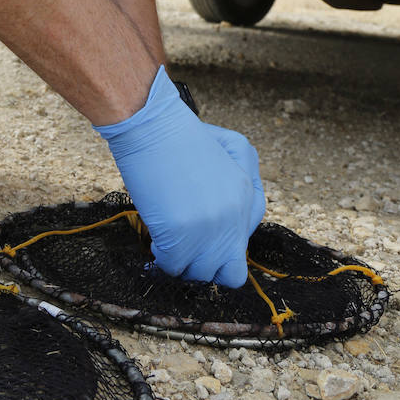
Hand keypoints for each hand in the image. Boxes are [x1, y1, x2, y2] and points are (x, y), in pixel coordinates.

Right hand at [93, 66, 265, 286]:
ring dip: (183, 263)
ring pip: (200, 275)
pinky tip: (155, 237)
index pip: (243, 247)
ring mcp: (208, 232)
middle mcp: (234, 220)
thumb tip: (223, 213)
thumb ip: (241, 177)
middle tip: (187, 249)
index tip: (201, 239)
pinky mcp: (180, 239)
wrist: (151, 124)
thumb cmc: (180, 133)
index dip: (219, 247)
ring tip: (168, 241)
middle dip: (206, 265)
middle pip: (228, 272)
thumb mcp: (229, 146)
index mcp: (247, 199)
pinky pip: (172, 267)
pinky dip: (161, 257)